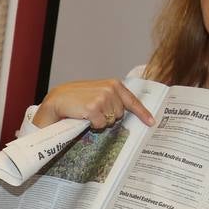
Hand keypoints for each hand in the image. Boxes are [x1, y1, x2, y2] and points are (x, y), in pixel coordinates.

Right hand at [32, 79, 154, 129]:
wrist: (57, 100)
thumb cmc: (76, 98)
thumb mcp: (97, 93)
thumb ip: (112, 97)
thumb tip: (125, 111)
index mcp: (114, 84)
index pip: (132, 101)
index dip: (143, 113)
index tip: (151, 122)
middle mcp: (110, 89)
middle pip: (120, 115)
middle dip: (109, 117)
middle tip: (94, 111)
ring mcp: (103, 98)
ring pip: (111, 121)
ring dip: (100, 121)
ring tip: (87, 112)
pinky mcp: (93, 108)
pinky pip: (100, 125)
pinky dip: (92, 125)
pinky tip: (83, 116)